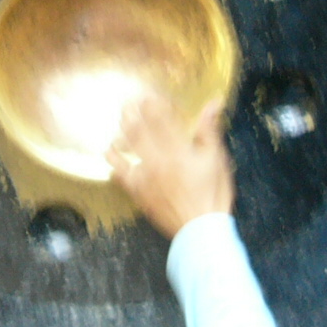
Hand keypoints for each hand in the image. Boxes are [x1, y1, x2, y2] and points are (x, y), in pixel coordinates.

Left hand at [108, 95, 234, 239]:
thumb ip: (208, 130)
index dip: (153, 104)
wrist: (200, 230)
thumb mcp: (216, 159)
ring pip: (127, 149)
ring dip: (122, 132)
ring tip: (121, 122)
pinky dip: (114, 162)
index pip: (160, 118)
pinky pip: (120, 174)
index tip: (151, 96)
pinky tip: (109, 153)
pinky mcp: (139, 192)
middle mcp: (157, 159)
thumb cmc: (212, 194)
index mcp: (178, 149)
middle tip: (129, 103)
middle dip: (132, 113)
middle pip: (138, 130)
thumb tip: (213, 103)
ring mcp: (145, 176)